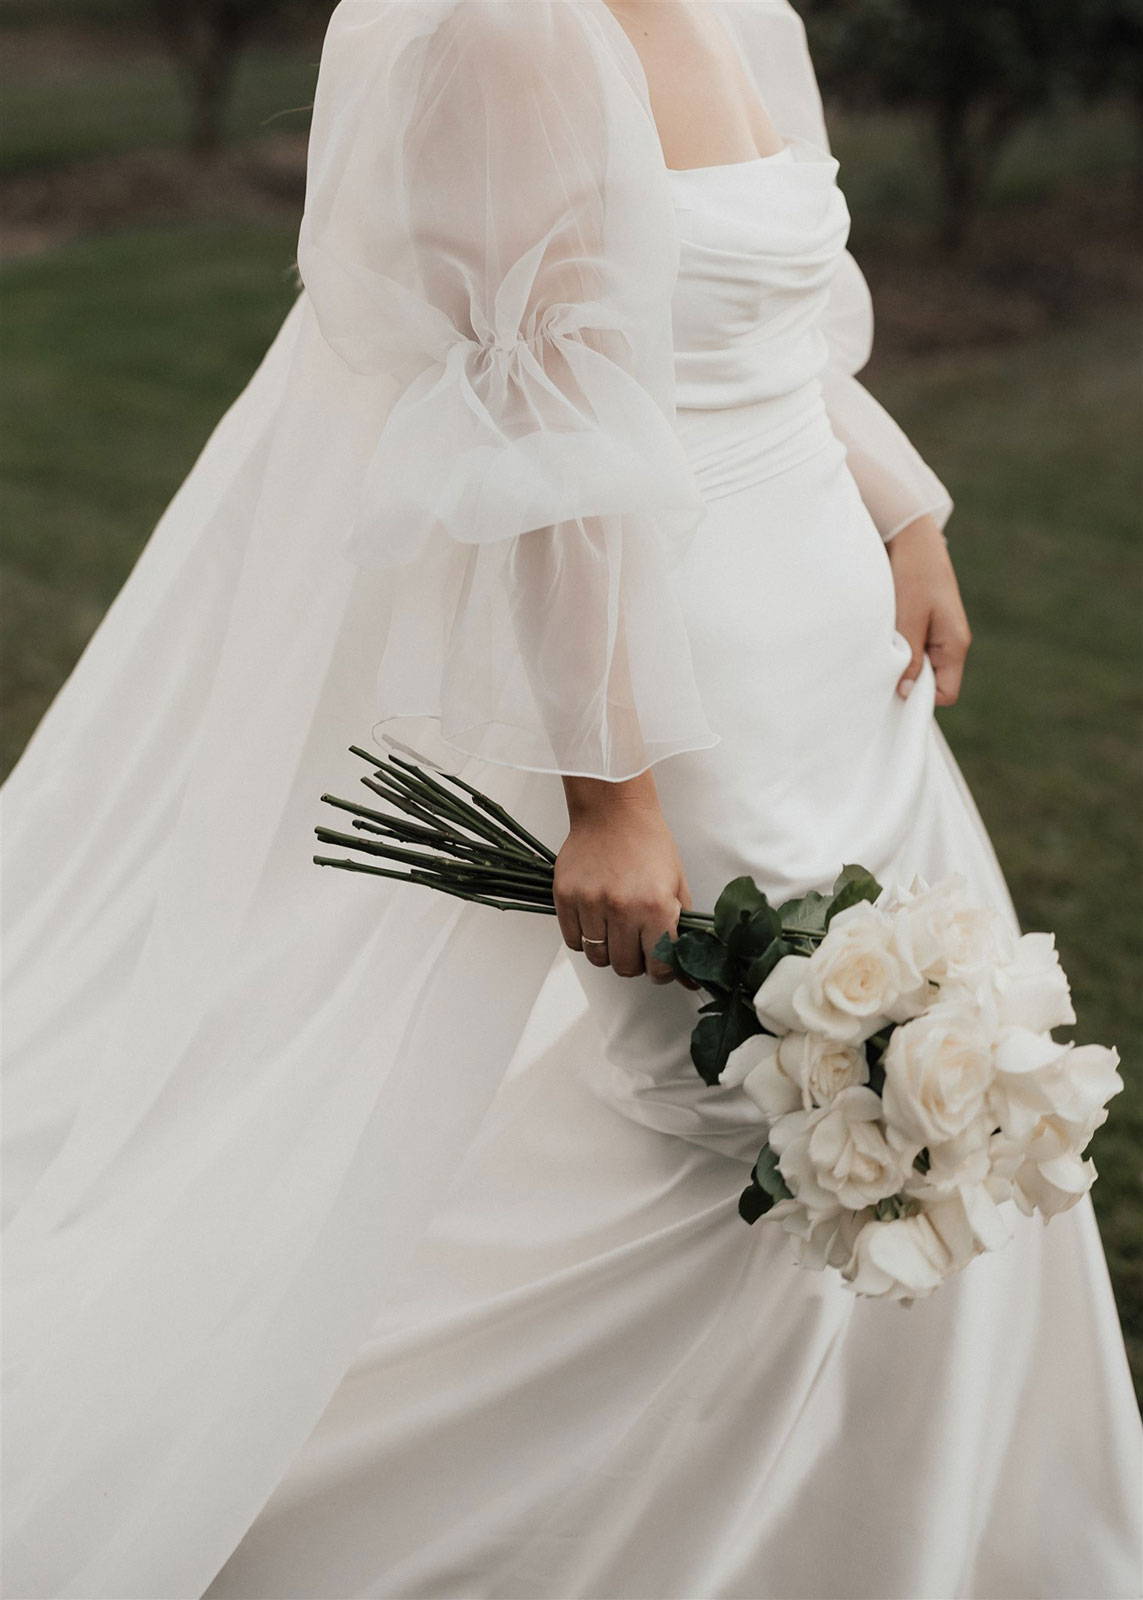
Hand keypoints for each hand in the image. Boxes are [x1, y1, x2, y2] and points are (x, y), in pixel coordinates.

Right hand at [554, 773, 696, 986]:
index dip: (662, 971)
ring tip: (615, 931)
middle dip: (635, 962)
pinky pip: (573, 941)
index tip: (660, 966)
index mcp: (655, 906)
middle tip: (637, 945)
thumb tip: (685, 968)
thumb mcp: (676, 884)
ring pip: (597, 957)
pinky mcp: (566, 897)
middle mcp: (622, 908)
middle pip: (625, 967)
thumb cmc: (647, 844)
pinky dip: (585, 939)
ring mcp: (590, 903)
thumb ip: (681, 928)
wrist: (613, 811)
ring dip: (609, 951)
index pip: (659, 965)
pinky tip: (596, 922)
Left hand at [887, 515, 972, 706]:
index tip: (896, 689)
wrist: (912, 538)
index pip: (946, 693)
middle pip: (931, 682)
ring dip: (900, 662)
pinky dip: (897, 648)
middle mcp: (949, 643)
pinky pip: (912, 649)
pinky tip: (883, 638)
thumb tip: (906, 691)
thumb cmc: (914, 573)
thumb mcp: (909, 616)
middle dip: (908, 681)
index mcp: (955, 644)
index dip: (922, 697)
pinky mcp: (923, 624)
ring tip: (883, 647)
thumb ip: (909, 655)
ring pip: (918, 666)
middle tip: (883, 668)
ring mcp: (937, 634)